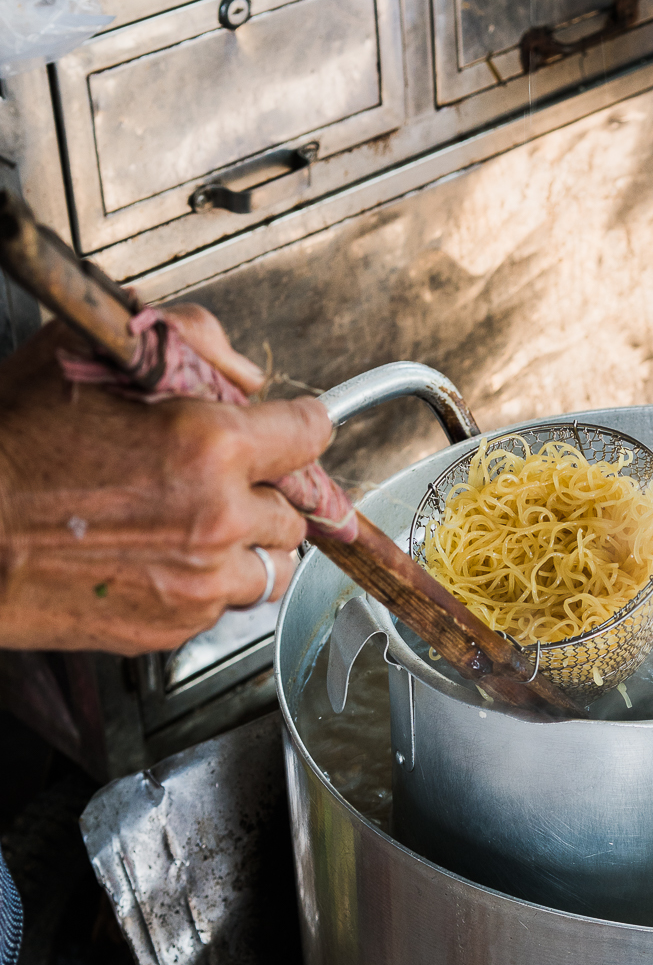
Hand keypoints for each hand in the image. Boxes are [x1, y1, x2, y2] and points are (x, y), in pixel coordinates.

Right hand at [0, 308, 331, 653]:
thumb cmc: (11, 445)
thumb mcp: (92, 353)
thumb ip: (189, 340)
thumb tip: (242, 371)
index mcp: (208, 447)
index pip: (310, 434)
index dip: (300, 425)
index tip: (294, 429)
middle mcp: (217, 519)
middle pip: (295, 510)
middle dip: (265, 490)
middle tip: (221, 479)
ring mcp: (199, 581)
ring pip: (270, 567)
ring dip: (246, 544)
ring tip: (195, 523)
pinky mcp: (174, 625)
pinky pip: (223, 605)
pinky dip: (205, 583)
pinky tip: (158, 555)